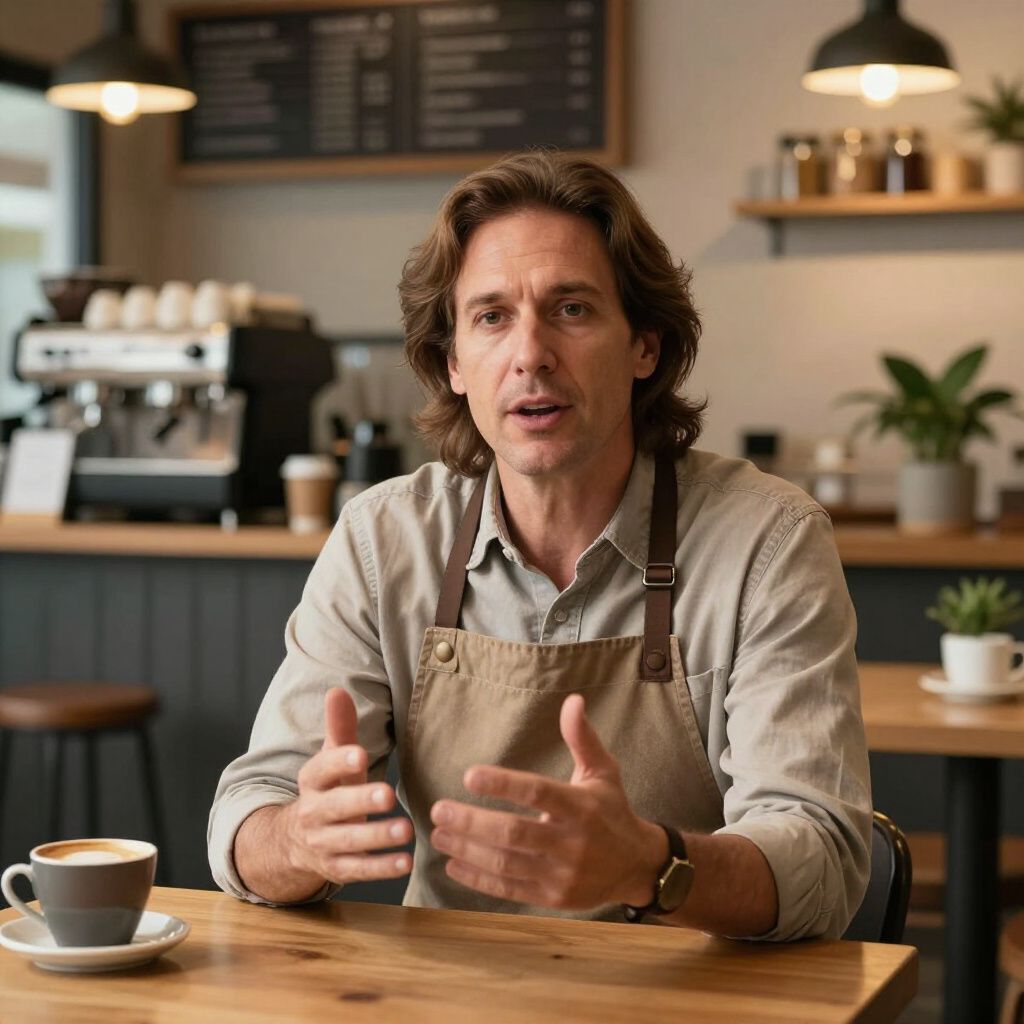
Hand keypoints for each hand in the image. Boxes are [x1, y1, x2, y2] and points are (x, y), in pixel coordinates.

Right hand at [281, 688, 412, 884]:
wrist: (295, 841)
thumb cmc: (330, 788)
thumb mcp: (332, 758)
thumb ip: (339, 727)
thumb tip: (337, 690)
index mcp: (312, 780)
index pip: (322, 769)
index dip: (340, 762)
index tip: (361, 755)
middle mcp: (313, 812)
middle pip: (335, 807)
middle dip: (360, 802)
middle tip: (388, 795)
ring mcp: (323, 843)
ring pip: (348, 841)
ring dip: (377, 837)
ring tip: (407, 830)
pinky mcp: (336, 869)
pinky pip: (359, 870)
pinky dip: (382, 868)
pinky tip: (406, 862)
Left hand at [429, 693, 666, 909]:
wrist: (636, 866)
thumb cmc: (611, 810)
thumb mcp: (602, 771)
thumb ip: (582, 737)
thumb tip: (572, 700)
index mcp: (581, 806)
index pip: (537, 792)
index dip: (502, 784)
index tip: (469, 775)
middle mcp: (572, 842)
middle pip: (514, 832)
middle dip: (472, 822)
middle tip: (439, 810)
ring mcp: (562, 874)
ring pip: (506, 863)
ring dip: (468, 849)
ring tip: (439, 834)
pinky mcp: (553, 898)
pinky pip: (509, 889)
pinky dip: (478, 878)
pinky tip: (453, 864)